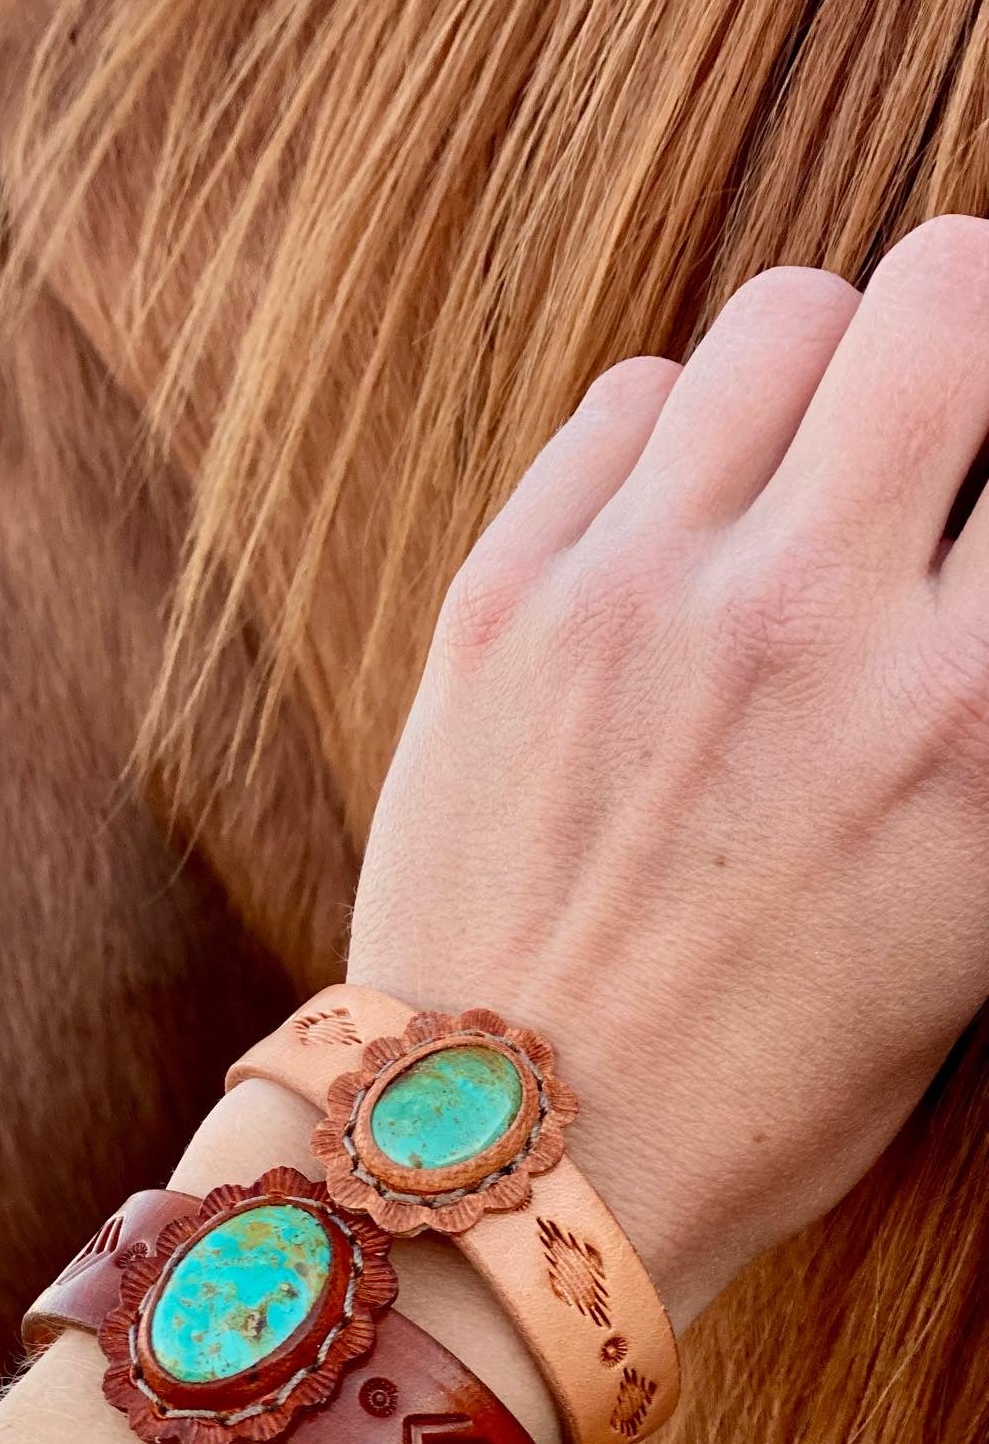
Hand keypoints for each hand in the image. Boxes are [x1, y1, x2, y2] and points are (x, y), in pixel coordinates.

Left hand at [350, 216, 988, 1327]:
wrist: (508, 1151)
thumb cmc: (763, 1081)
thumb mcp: (971, 910)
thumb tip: (973, 563)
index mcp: (975, 723)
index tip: (987, 507)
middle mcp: (812, 621)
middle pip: (949, 293)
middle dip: (970, 338)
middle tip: (945, 426)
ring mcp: (639, 592)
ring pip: (785, 317)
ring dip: (826, 374)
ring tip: (808, 474)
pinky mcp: (503, 596)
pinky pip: (628, 400)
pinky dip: (677, 435)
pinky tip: (676, 528)